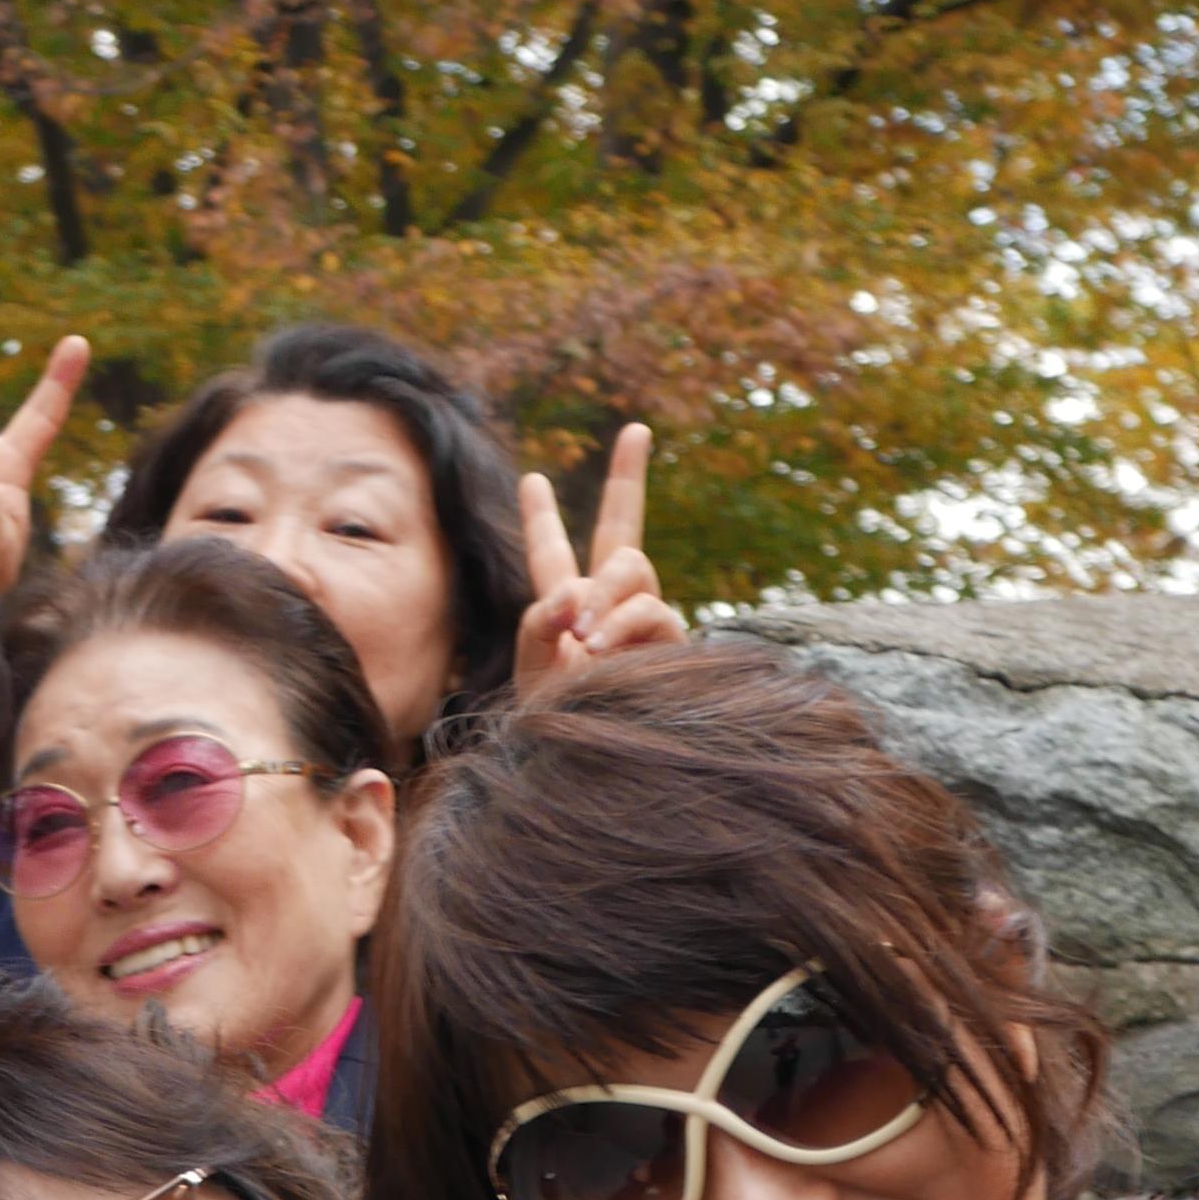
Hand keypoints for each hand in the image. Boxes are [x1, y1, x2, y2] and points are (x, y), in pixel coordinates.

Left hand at [510, 427, 683, 700]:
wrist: (584, 770)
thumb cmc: (551, 726)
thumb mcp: (528, 667)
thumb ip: (538, 618)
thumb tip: (575, 589)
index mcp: (564, 609)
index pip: (553, 554)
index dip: (542, 518)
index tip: (533, 480)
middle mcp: (608, 608)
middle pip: (622, 531)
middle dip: (630, 478)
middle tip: (637, 430)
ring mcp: (642, 624)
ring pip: (633, 567)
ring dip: (606, 590)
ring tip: (582, 634)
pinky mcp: (669, 648)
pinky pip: (651, 611)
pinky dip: (623, 622)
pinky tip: (600, 646)